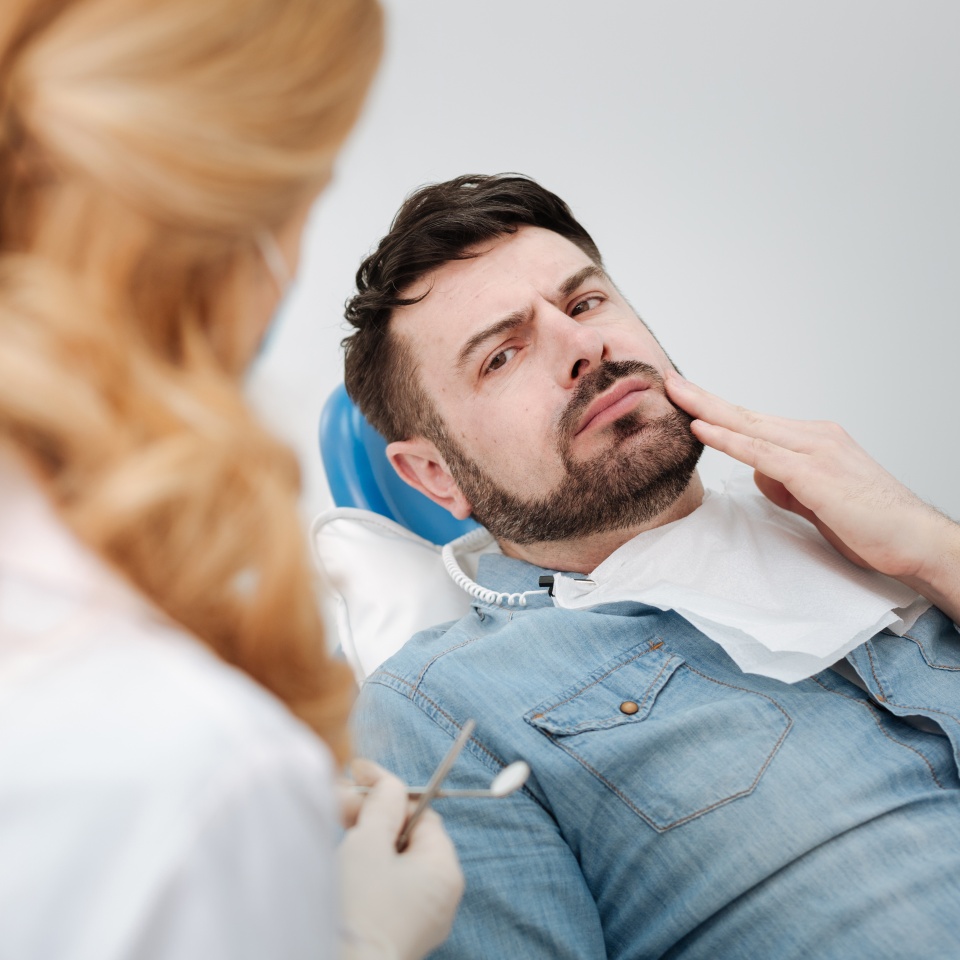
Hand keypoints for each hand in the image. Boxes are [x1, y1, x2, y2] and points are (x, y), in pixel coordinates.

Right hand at [338, 759, 463, 959]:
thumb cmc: (360, 909)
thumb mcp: (368, 842)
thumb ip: (382, 805)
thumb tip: (387, 783)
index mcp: (444, 869)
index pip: (421, 812)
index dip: (387, 791)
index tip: (357, 774)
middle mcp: (440, 896)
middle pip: (407, 836)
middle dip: (371, 815)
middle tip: (337, 801)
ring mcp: (421, 919)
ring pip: (394, 863)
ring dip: (365, 841)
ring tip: (335, 833)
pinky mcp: (399, 935)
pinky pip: (387, 890)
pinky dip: (366, 872)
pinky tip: (341, 867)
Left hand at [664, 372, 959, 619]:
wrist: (915, 541)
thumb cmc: (871, 524)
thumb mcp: (816, 500)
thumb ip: (786, 484)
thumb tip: (759, 474)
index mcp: (814, 440)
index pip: (755, 422)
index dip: (718, 410)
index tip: (688, 397)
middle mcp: (815, 437)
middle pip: (747, 416)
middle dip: (705, 399)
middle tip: (671, 382)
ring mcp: (816, 452)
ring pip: (750, 427)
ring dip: (709, 411)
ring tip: (677, 396)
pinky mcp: (815, 475)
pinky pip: (762, 454)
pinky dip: (729, 440)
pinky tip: (702, 430)